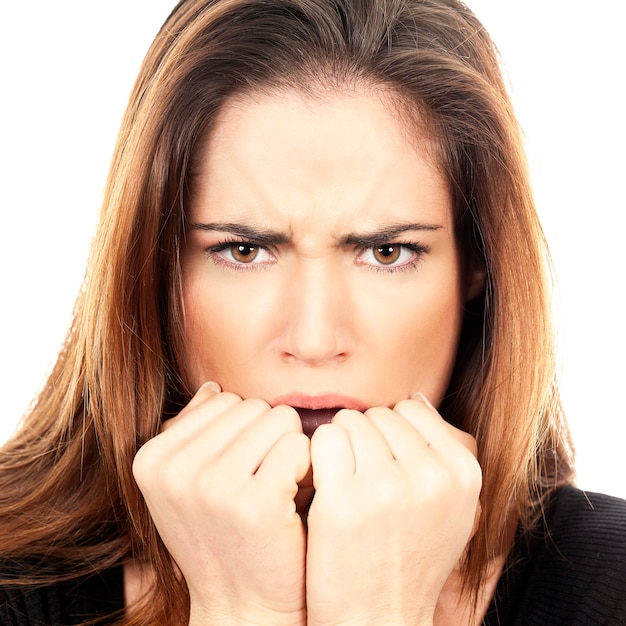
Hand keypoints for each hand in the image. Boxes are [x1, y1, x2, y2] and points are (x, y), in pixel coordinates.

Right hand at [132, 383, 309, 624]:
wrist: (243, 605)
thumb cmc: (222, 535)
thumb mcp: (187, 484)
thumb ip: (194, 432)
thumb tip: (212, 387)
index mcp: (151, 459)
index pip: (221, 399)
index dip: (242, 432)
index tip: (237, 470)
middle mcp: (175, 471)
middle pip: (251, 406)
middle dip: (266, 437)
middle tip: (260, 481)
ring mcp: (213, 487)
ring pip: (279, 419)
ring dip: (288, 449)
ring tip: (275, 488)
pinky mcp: (257, 503)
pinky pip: (299, 445)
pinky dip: (305, 467)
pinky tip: (292, 498)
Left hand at [305, 394, 481, 624]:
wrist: (380, 619)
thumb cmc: (409, 556)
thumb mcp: (450, 506)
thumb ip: (440, 451)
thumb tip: (413, 397)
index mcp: (463, 474)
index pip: (411, 410)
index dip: (391, 434)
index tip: (386, 465)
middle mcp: (430, 476)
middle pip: (378, 414)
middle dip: (365, 439)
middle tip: (362, 479)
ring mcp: (387, 487)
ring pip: (348, 422)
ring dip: (340, 446)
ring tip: (346, 484)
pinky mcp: (344, 500)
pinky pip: (323, 440)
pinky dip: (317, 456)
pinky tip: (324, 486)